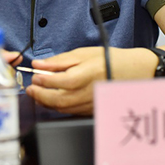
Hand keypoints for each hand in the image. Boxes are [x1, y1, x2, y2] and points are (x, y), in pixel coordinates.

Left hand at [25, 47, 155, 115]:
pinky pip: (70, 112)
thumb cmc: (111, 60)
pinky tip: (52, 98)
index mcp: (90, 73)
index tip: (35, 75)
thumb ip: (60, 60)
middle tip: (31, 88)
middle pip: (60, 100)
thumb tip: (39, 64)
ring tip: (38, 92)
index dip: (45, 80)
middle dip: (40, 95)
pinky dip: (58, 106)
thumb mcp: (84, 53)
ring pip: (63, 108)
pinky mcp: (92, 111)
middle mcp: (91, 91)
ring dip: (46, 102)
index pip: (62, 81)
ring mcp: (92, 104)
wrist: (134, 72)